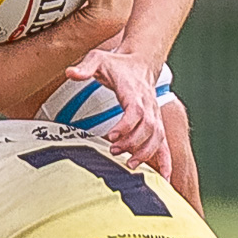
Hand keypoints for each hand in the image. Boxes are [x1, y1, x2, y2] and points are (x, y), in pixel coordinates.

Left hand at [64, 49, 171, 178]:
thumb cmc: (117, 63)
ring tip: (129, 164)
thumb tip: (70, 73)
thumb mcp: (98, 58)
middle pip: (148, 127)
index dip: (125, 126)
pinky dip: (166, 161)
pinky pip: (165, 143)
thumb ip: (85, 67)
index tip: (111, 137)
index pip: (135, 111)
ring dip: (146, 153)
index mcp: (134, 91)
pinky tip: (165, 178)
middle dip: (132, 142)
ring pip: (158, 137)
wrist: (141, 62)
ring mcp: (155, 115)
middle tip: (114, 151)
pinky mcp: (157, 123)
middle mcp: (148, 104)